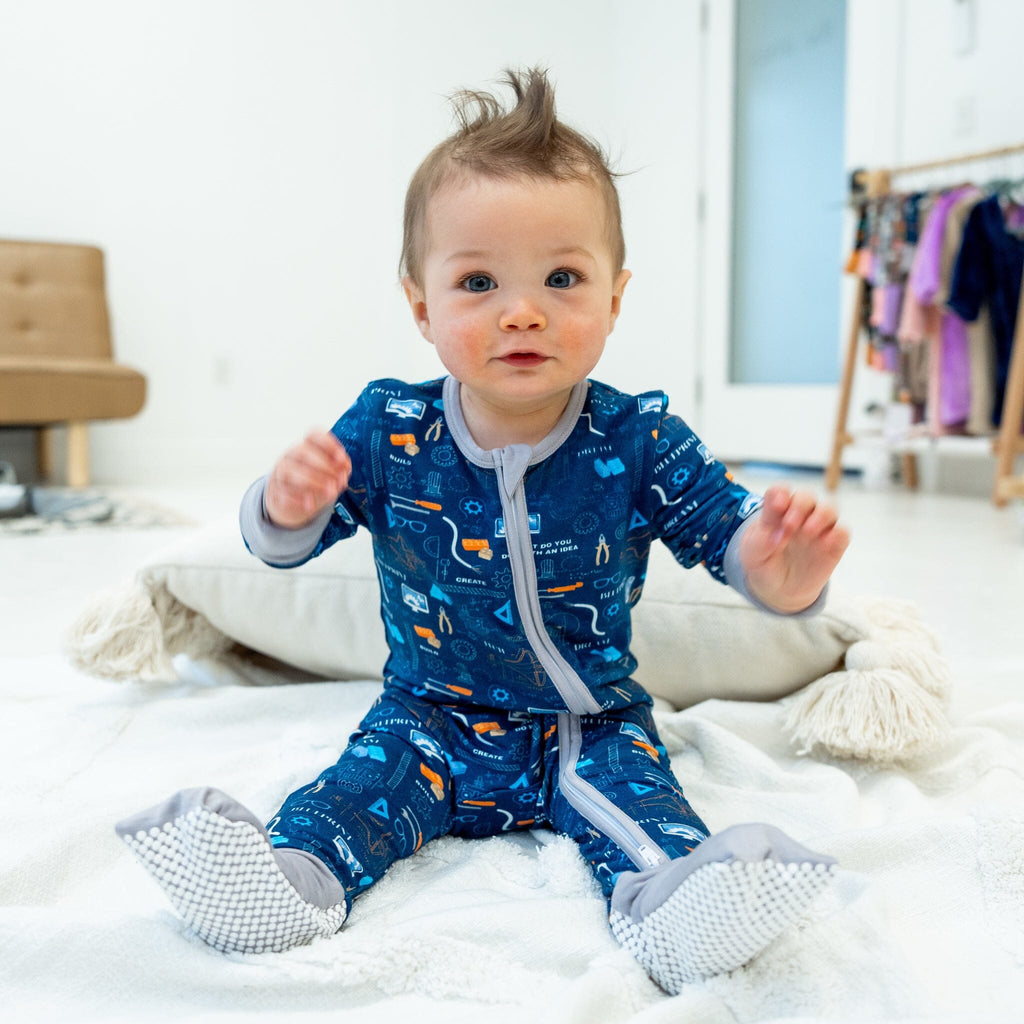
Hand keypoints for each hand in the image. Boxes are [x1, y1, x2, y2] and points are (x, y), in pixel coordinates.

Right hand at [265, 430, 351, 529]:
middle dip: (324, 465)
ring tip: (330, 492)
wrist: (293, 503)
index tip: (342, 459)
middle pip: (302, 452)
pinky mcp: (276, 493)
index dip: (329, 444)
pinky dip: (297, 499)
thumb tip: (342, 474)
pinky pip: (282, 493)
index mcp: (307, 445)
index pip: (313, 434)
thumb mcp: (331, 474)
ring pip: (289, 471)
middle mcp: (291, 455)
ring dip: (312, 481)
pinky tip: (311, 504)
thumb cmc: (317, 481)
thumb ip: (339, 472)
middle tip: (339, 480)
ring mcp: (280, 473)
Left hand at [739, 486, 849, 612]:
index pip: (780, 491)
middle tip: (789, 525)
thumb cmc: (763, 564)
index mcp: (776, 512)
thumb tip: (779, 534)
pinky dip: (837, 534)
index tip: (777, 506)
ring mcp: (818, 529)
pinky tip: (825, 543)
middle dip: (799, 506)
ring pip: (829, 509)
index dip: (780, 494)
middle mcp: (799, 516)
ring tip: (808, 532)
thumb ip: (762, 540)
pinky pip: (842, 532)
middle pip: (806, 496)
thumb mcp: (753, 554)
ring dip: (821, 516)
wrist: (778, 590)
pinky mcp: (833, 545)